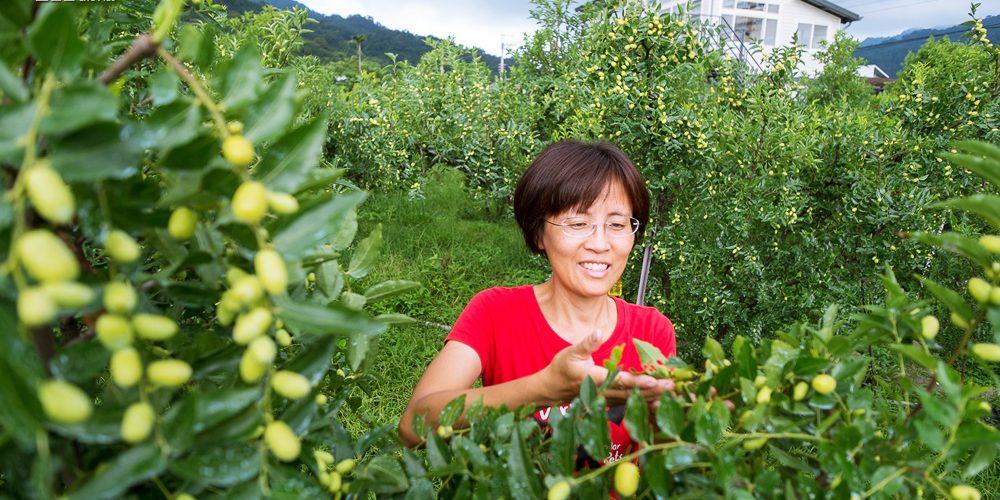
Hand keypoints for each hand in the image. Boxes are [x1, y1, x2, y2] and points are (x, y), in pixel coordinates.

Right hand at [538, 333, 674, 404]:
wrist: (554, 388)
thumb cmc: (562, 367)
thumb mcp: (571, 352)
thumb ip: (587, 343)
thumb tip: (599, 331)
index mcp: (594, 379)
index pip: (619, 381)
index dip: (637, 382)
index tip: (653, 381)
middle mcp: (603, 392)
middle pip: (632, 393)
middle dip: (654, 391)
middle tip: (673, 387)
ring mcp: (608, 399)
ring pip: (634, 400)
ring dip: (654, 397)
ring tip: (673, 394)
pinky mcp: (611, 400)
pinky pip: (631, 402)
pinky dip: (646, 402)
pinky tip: (662, 400)